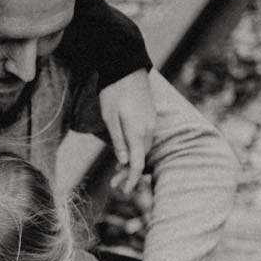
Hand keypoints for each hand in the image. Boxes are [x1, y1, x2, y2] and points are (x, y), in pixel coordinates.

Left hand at [99, 68, 153, 195]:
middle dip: (129, 175)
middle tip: (114, 186)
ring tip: (117, 174)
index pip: (138, 163)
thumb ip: (118, 141)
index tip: (125, 191)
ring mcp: (150, 124)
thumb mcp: (110, 118)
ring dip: (132, 163)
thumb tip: (124, 162)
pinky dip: (136, 151)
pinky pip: (144, 140)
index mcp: (137, 132)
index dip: (132, 180)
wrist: (127, 68)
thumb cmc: (114, 92)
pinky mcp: (149, 118)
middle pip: (141, 159)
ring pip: (143, 150)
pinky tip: (126, 155)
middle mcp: (148, 130)